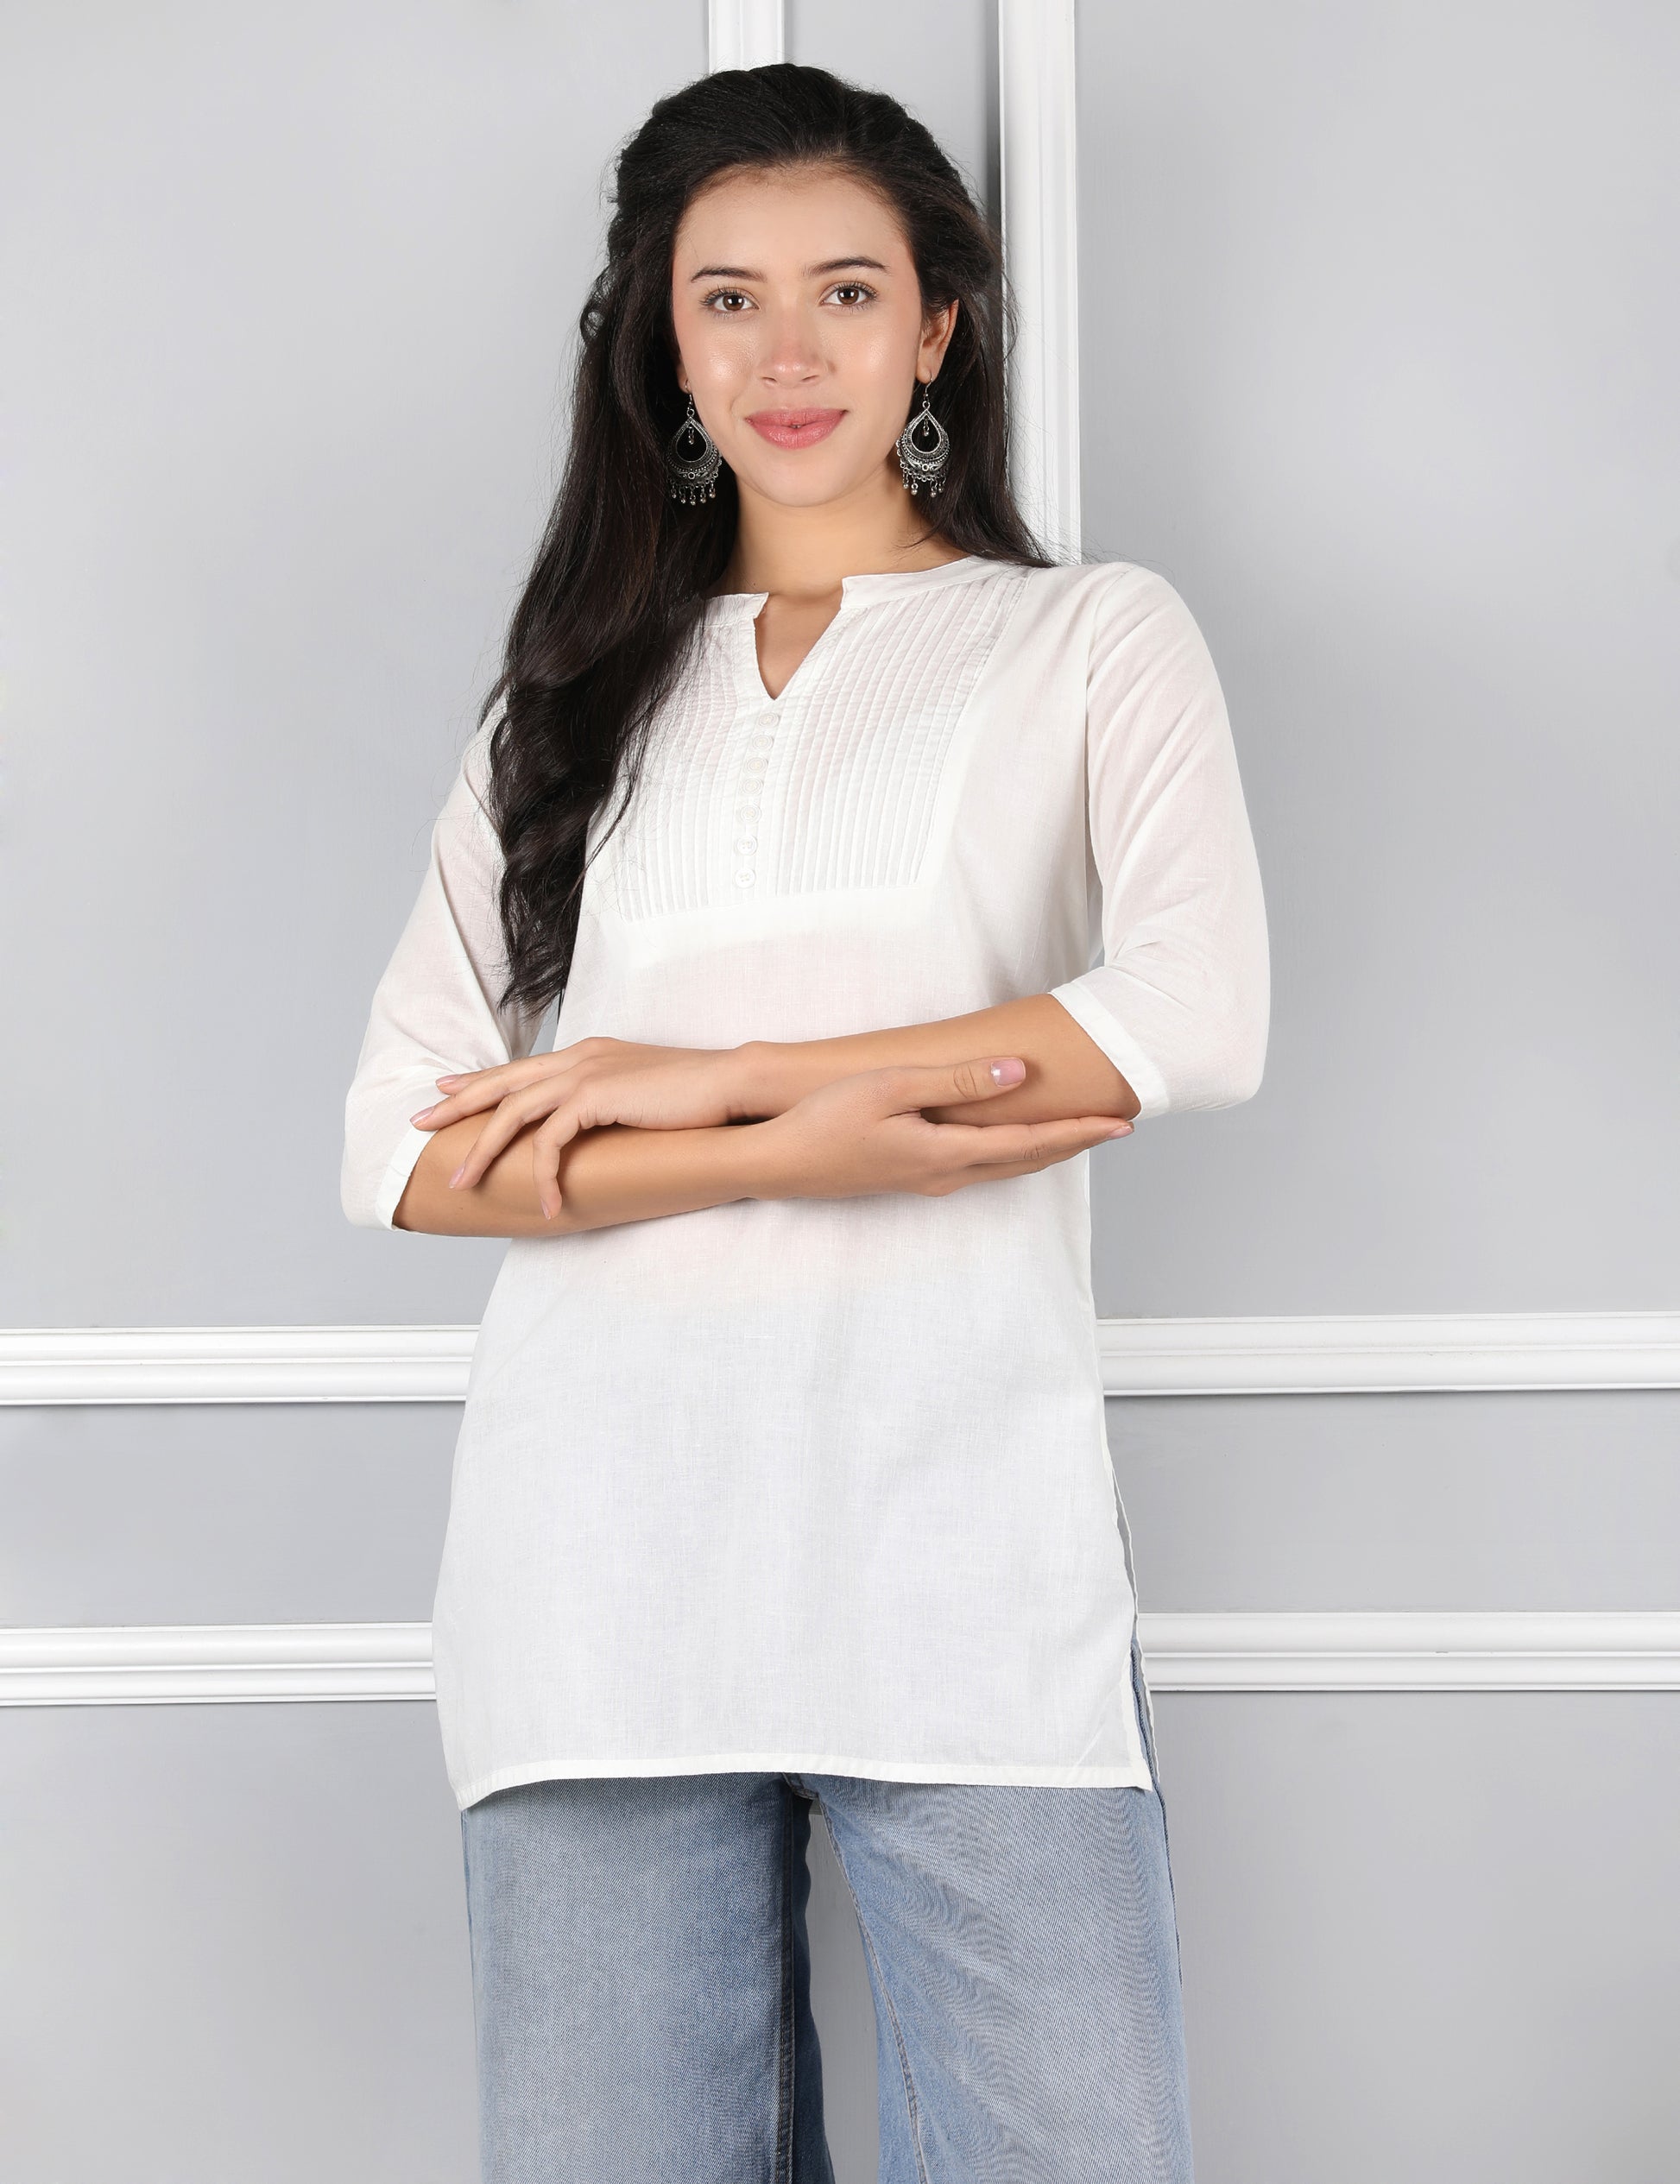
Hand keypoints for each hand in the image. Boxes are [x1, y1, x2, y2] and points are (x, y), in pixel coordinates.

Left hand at [408, 1038, 758, 1219]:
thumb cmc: (698, 1096)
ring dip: (482, 1152)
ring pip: (512, 1113)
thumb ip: (613, 1100)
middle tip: (419, 1125)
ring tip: (462, 1185)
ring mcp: (585, 1073)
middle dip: (456, 1106)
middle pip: (501, 1082)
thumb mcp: (644, 1092)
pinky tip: (543, 1204)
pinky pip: (549, 1142)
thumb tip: (596, 1124)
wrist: (733, 1085)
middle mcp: (579, 1056)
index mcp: (588, 1052)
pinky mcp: (595, 1097)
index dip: (480, 1079)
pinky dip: (540, 1175)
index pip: (521, 1066)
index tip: (445, 1089)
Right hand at [753, 1055, 1131, 1201]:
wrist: (777, 1164)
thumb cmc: (825, 1120)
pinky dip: (1014, 1154)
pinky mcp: (912, 1179)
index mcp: (947, 1154)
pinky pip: (981, 1168)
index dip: (1079, 1133)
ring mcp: (929, 1182)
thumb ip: (957, 1082)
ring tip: (1078, 1134)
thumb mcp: (891, 1087)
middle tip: (1116, 1126)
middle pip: (1027, 1162)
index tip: (1121, 1122)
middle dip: (1074, 1144)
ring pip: (1005, 1168)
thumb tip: (1017, 1074)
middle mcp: (946, 1176)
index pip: (1031, 1144)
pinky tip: (1013, 1144)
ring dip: (1046, 1152)